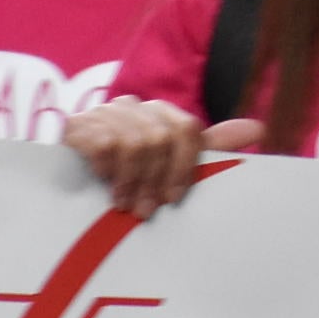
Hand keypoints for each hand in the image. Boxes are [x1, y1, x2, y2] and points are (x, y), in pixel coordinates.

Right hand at [61, 98, 261, 218]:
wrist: (59, 169)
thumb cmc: (120, 170)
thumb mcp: (165, 161)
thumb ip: (207, 147)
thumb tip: (259, 128)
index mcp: (160, 113)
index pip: (187, 129)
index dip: (186, 166)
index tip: (175, 199)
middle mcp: (135, 107)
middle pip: (163, 137)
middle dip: (157, 179)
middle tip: (146, 211)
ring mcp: (104, 113)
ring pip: (136, 142)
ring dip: (132, 181)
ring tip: (124, 206)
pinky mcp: (78, 125)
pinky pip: (104, 144)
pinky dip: (106, 169)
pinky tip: (100, 184)